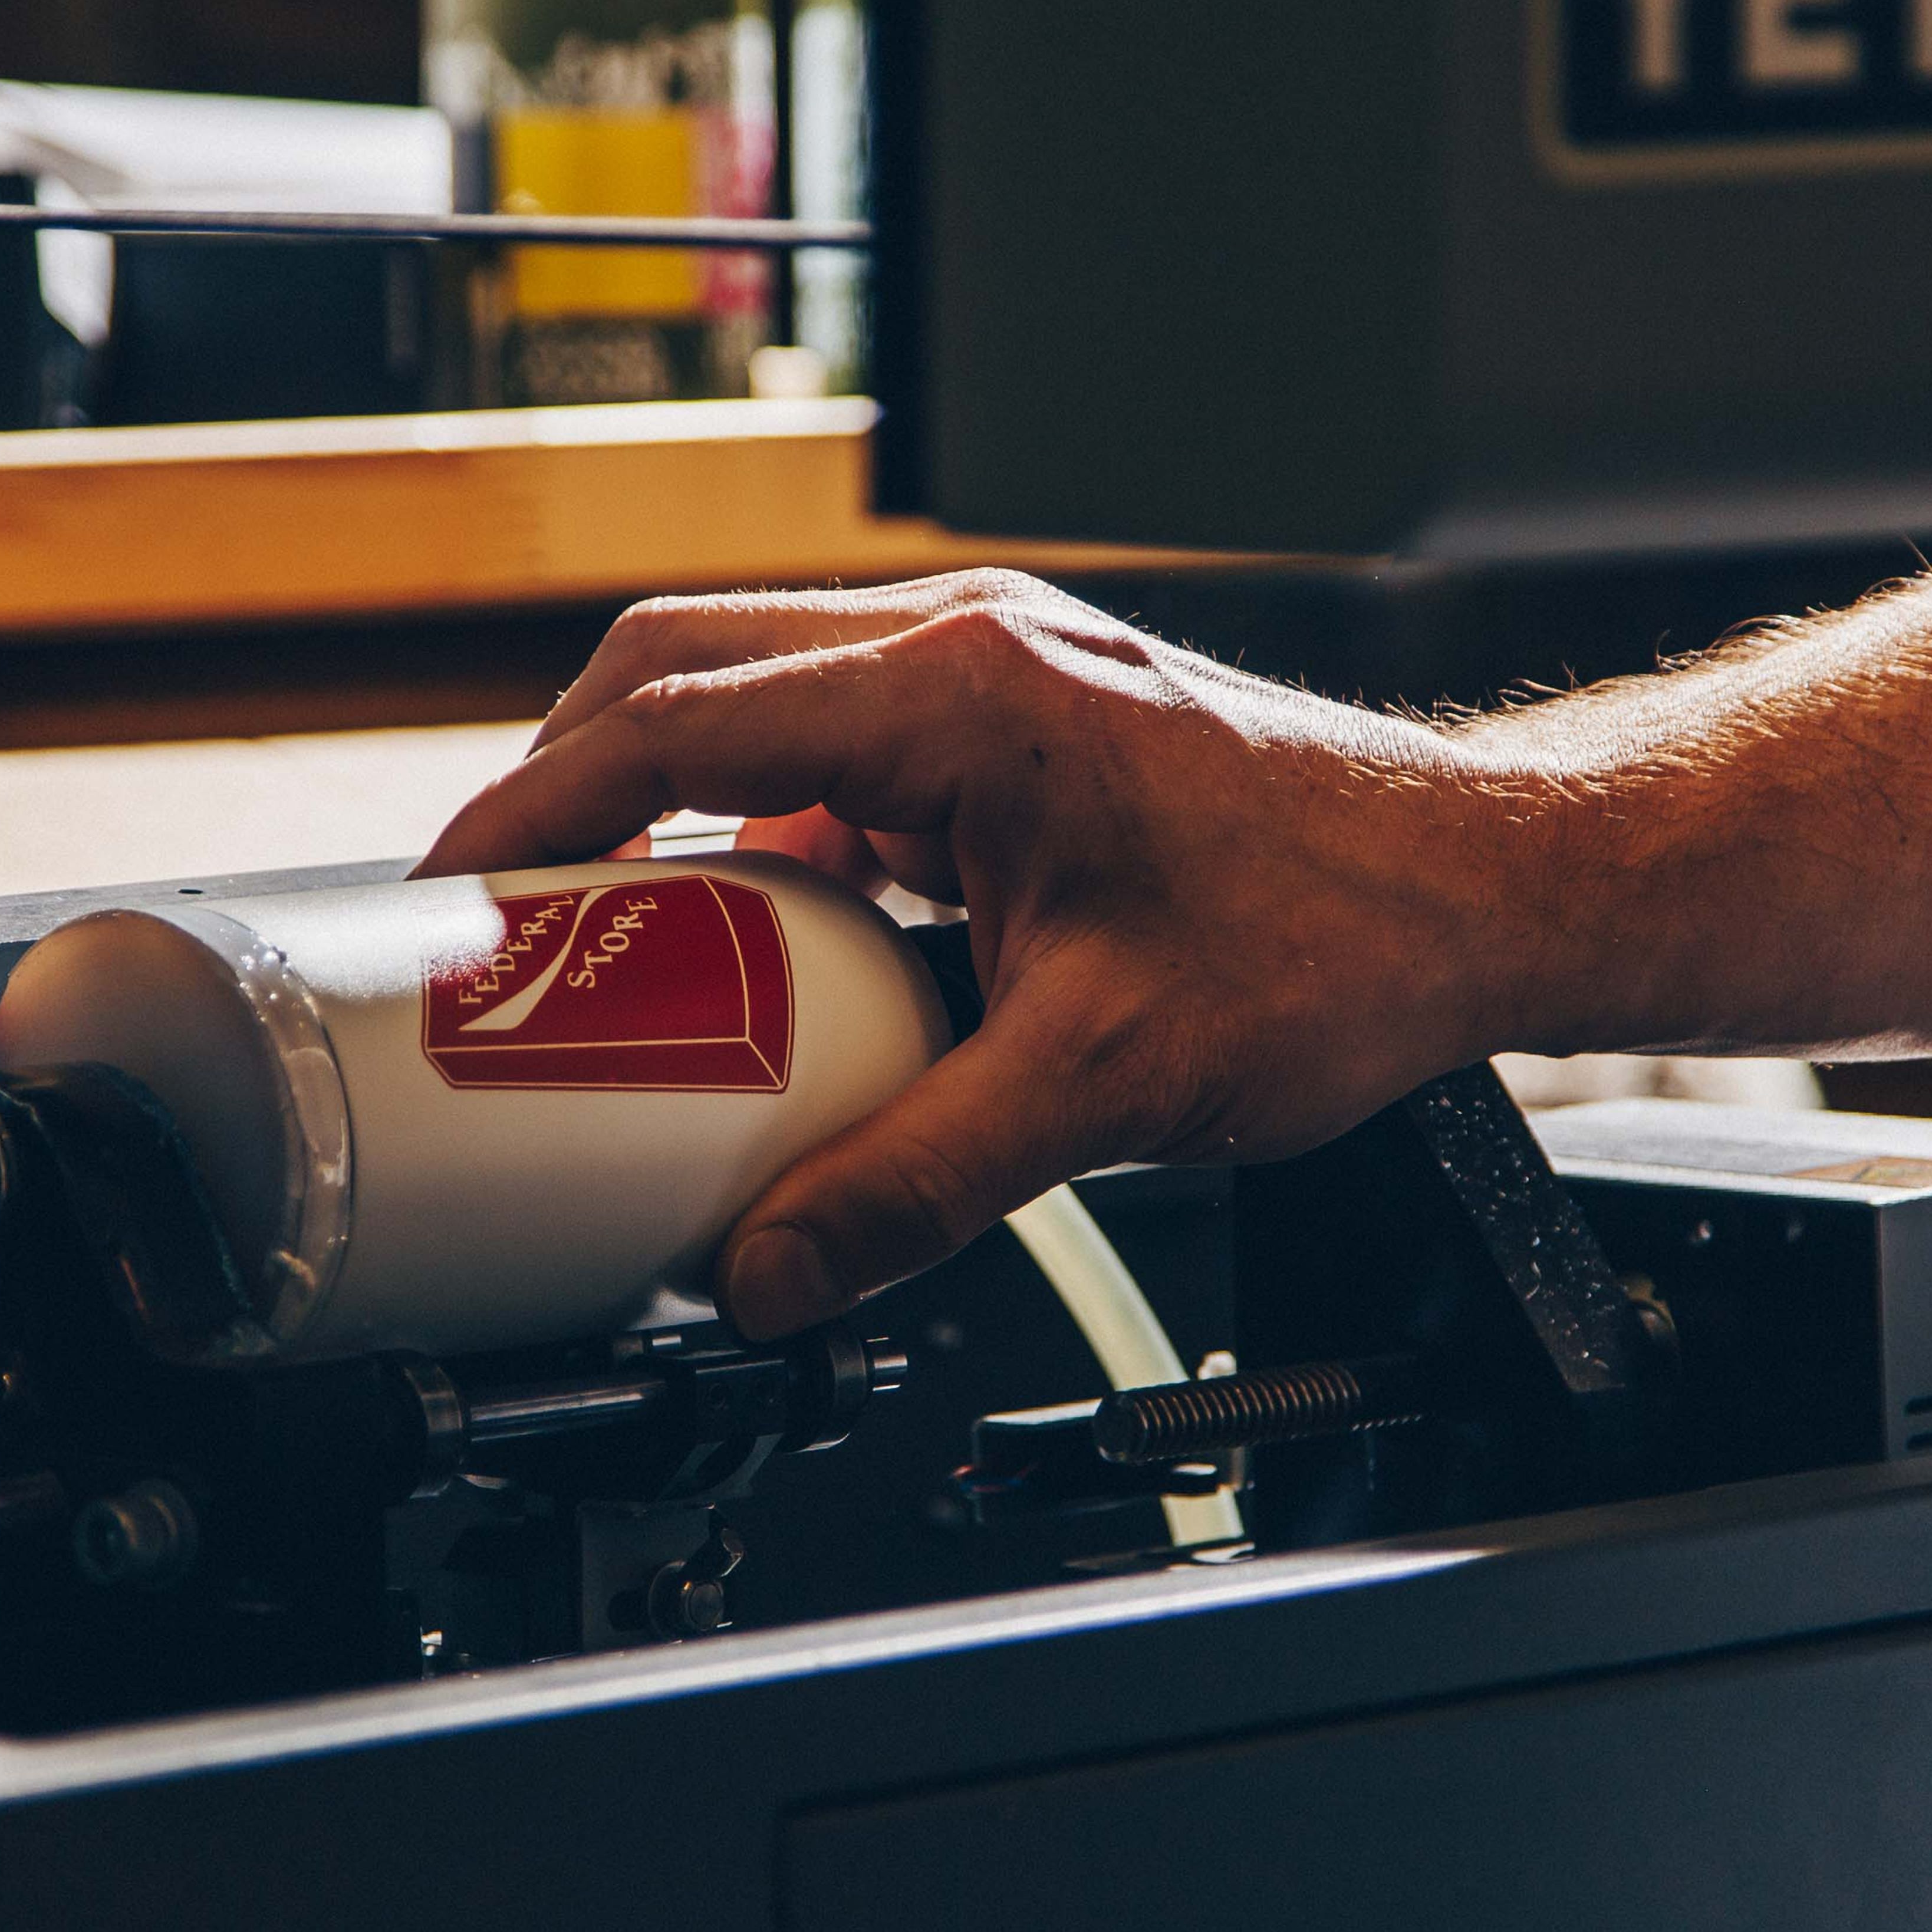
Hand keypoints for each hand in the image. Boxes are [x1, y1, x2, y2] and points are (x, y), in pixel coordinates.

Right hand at [416, 572, 1543, 1337]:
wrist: (1482, 892)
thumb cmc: (1340, 935)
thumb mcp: (1104, 1082)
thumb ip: (918, 1183)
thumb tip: (771, 1274)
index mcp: (964, 696)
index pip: (672, 722)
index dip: (531, 811)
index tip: (449, 898)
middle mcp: (963, 657)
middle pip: (677, 672)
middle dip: (563, 789)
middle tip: (498, 920)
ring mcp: (985, 687)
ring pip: (749, 709)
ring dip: (662, 814)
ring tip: (605, 948)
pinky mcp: (1007, 738)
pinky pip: (830, 768)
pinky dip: (760, 848)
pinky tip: (758, 958)